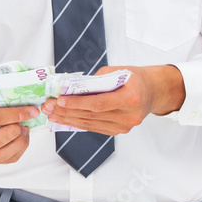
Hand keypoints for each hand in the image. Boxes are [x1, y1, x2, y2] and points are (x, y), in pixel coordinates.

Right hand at [0, 93, 38, 163]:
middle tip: (24, 124)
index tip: (32, 111)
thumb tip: (22, 97)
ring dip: (19, 144)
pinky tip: (20, 139)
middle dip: (16, 133)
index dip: (17, 115)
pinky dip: (17, 151)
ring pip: (1, 155)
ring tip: (24, 132)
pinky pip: (4, 160)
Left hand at [40, 65, 185, 135]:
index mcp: (131, 98)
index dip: (78, 103)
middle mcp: (129, 115)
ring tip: (52, 114)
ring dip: (69, 119)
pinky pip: (95, 127)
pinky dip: (79, 123)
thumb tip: (73, 87)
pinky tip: (65, 119)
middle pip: (92, 115)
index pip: (99, 103)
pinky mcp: (120, 131)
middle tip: (48, 107)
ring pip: (91, 124)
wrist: (153, 92)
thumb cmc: (135, 78)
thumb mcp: (118, 71)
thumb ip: (97, 80)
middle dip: (67, 112)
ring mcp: (125, 126)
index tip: (60, 100)